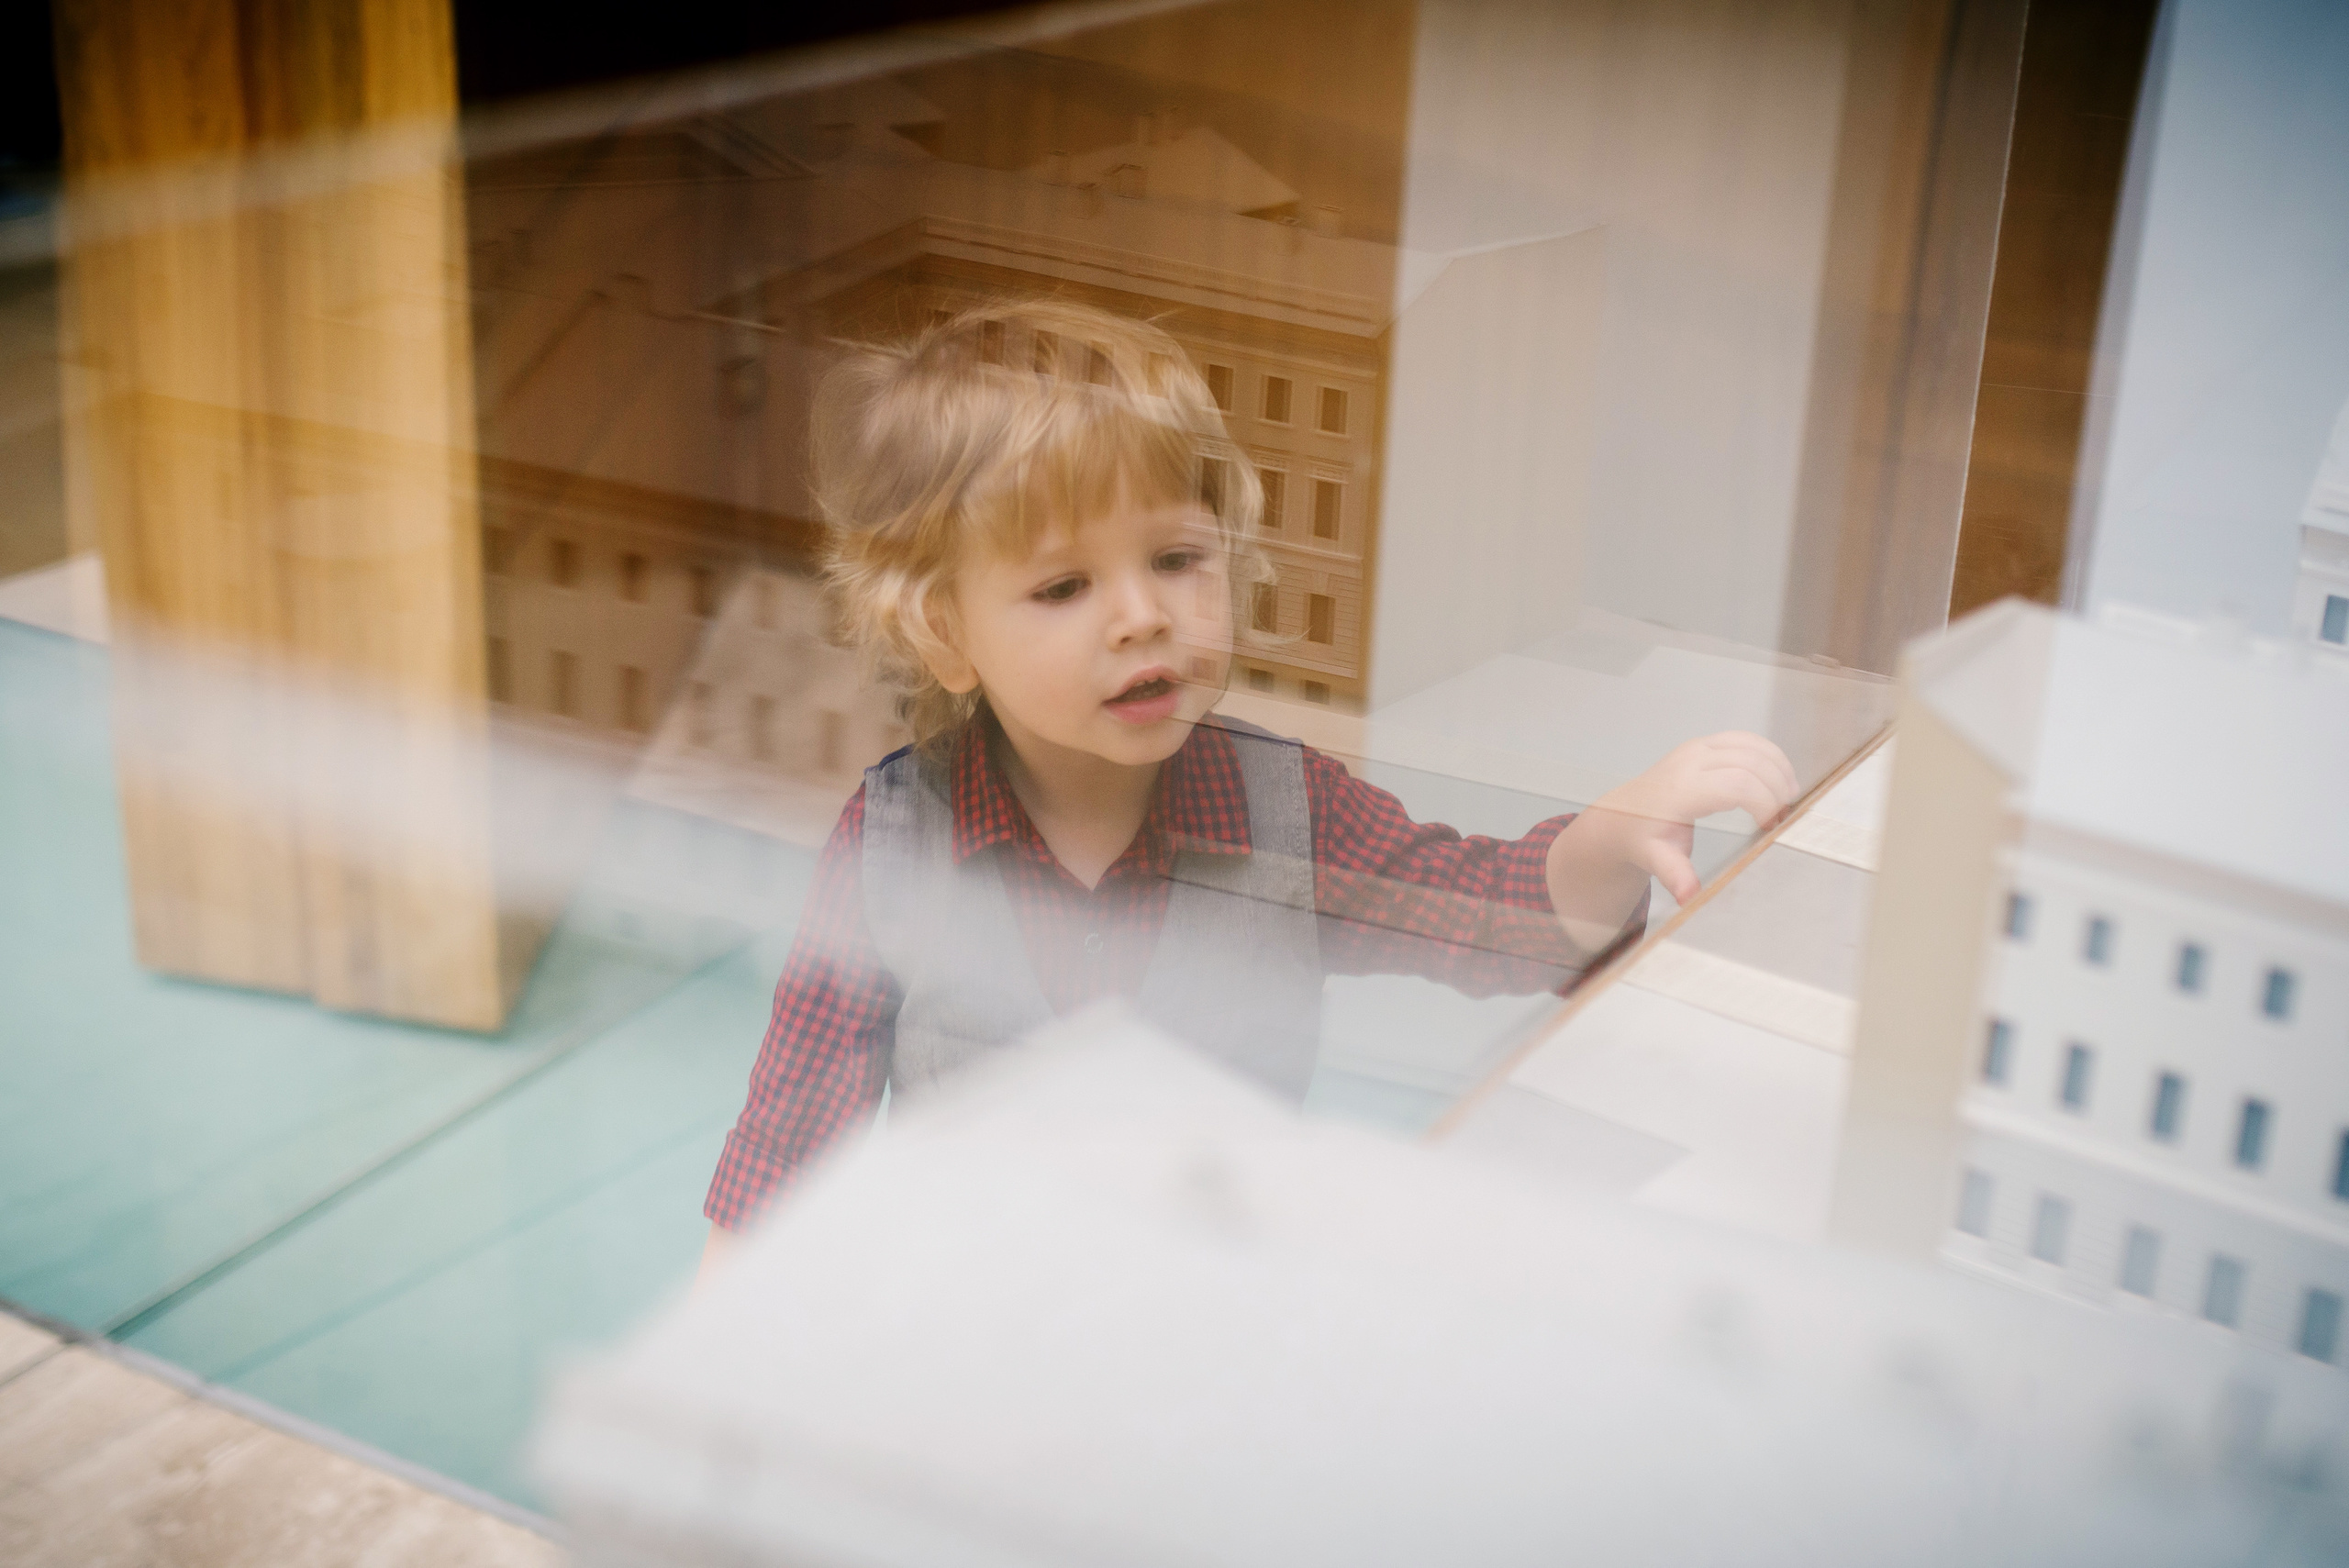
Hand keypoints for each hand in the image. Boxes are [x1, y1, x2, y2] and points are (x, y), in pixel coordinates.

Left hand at [1581, 731, 1798, 901]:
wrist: (1622, 815)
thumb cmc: (1644, 838)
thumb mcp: (1656, 858)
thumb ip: (1675, 874)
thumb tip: (1689, 896)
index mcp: (1682, 789)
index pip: (1737, 785)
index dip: (1764, 803)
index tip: (1771, 827)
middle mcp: (1690, 761)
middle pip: (1751, 763)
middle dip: (1776, 788)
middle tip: (1785, 817)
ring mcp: (1698, 748)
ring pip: (1752, 745)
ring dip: (1778, 768)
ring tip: (1789, 797)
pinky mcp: (1705, 744)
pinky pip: (1745, 739)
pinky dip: (1768, 754)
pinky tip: (1779, 777)